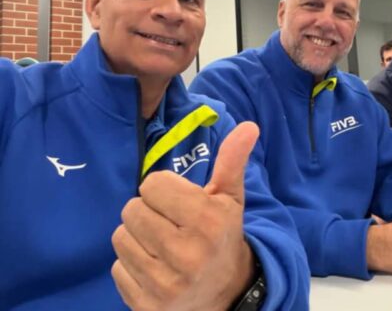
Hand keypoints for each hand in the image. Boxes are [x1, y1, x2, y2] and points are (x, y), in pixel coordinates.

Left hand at [111, 122, 259, 310]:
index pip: (152, 184)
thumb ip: (232, 162)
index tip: (179, 203)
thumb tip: (248, 126)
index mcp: (208, 221)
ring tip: (161, 245)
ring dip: (137, 236)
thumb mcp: (230, 199)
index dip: (164, 189)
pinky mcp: (146, 305)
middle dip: (148, 211)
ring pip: (120, 237)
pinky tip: (154, 267)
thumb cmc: (223, 236)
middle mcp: (187, 254)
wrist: (226, 294)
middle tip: (169, 224)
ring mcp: (165, 284)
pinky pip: (117, 268)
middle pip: (132, 209)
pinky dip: (131, 264)